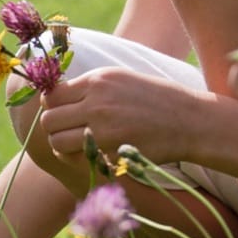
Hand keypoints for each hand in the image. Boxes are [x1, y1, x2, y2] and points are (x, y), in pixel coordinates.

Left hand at [38, 68, 203, 162]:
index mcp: (97, 81)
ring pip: (57, 142)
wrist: (188, 120)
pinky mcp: (111, 153)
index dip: (52, 106)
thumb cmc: (154, 98)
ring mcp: (103, 130)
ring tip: (77, 144)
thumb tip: (54, 97)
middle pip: (48, 120)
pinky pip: (79, 158)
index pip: (51, 96)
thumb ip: (89, 87)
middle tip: (68, 130)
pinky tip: (93, 153)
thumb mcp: (120, 78)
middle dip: (54, 127)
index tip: (62, 112)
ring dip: (62, 145)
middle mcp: (96, 103)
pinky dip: (80, 158)